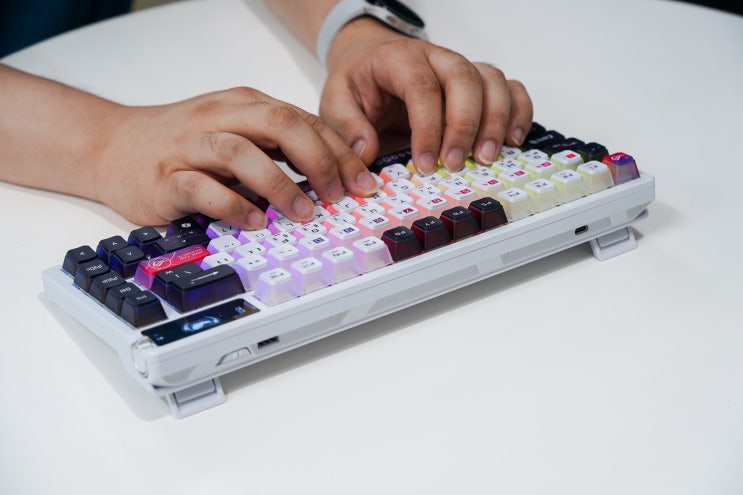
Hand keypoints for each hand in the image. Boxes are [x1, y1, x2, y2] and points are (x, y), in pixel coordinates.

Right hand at [96, 87, 378, 228]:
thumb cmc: (183, 144)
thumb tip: (334, 173)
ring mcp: (190, 146)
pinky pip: (202, 188)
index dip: (340, 152)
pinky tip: (255, 222)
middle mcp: (220, 118)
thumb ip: (277, 146)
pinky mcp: (166, 178)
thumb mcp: (236, 132)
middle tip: (339, 195)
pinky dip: (233, 206)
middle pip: (279, 124)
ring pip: (241, 152)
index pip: (303, 120)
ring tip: (303, 212)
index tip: (364, 183)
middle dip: (319, 160)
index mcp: (244, 105)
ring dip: (279, 184)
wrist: (111, 146)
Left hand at [319, 18, 532, 173]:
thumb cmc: (359, 83)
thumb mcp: (336, 101)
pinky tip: (512, 141)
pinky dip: (518, 112)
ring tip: (485, 159)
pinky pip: (510, 88)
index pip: (421, 87)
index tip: (424, 164)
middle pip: (464, 80)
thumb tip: (367, 152)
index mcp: (400, 59)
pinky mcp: (478, 83)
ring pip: (492, 82)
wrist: (371, 63)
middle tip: (455, 165)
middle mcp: (436, 58)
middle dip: (464, 126)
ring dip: (495, 122)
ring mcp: (462, 68)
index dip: (427, 127)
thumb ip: (346, 126)